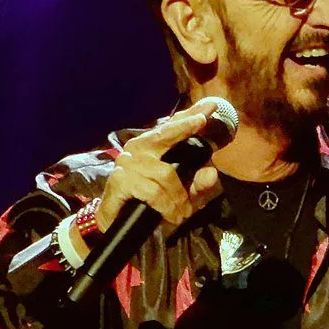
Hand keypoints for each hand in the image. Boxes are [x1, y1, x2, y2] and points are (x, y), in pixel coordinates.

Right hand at [82, 99, 221, 248]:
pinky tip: (172, 216)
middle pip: (165, 134)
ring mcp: (127, 163)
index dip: (189, 116)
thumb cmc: (149, 204)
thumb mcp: (179, 196)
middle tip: (202, 120)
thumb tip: (212, 172)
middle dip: (185, 127)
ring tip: (183, 213)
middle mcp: (138, 149)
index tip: (210, 105)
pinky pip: (154, 193)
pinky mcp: (120, 180)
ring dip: (179, 198)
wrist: (115, 223)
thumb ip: (196, 185)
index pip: (171, 127)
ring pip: (166, 175)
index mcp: (151, 147)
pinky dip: (167, 206)